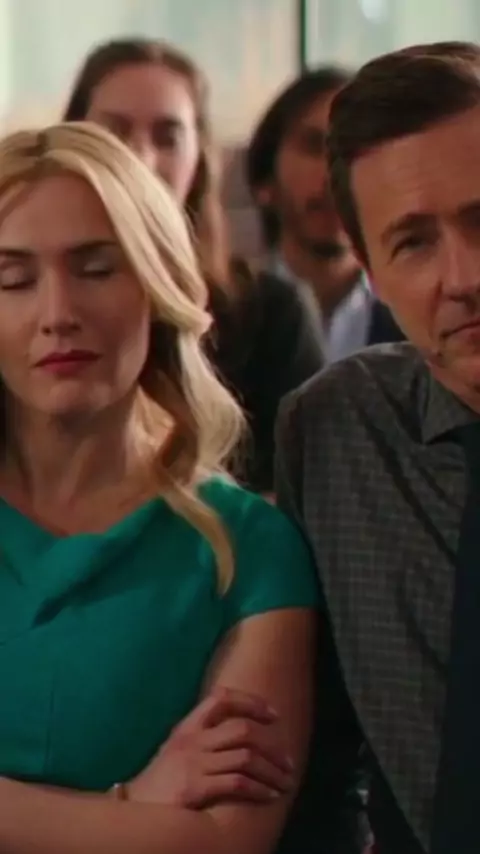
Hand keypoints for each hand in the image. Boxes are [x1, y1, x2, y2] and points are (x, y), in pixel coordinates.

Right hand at [128, 687, 293, 807]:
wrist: (134, 811)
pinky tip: (269, 796)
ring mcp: (193, 763)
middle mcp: (192, 740)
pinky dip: (260, 789)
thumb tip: (244, 732)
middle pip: (242, 729)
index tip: (274, 715)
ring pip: (246, 757)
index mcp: (187, 726)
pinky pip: (238, 783)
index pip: (221, 697)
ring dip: (272, 770)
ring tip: (285, 782)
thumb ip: (204, 737)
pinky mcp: (194, 789)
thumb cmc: (161, 782)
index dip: (252, 702)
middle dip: (272, 745)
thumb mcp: (179, 749)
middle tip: (288, 760)